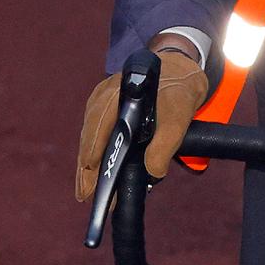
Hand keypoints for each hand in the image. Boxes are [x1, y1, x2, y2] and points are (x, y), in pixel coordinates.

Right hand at [72, 39, 212, 201]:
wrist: (178, 70)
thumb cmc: (178, 92)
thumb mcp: (179, 117)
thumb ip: (165, 144)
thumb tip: (152, 173)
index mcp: (119, 93)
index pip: (99, 127)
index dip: (93, 154)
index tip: (91, 177)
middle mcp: (104, 96)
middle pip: (89, 136)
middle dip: (86, 168)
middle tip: (85, 195)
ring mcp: (101, 101)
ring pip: (89, 136)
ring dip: (87, 163)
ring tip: (86, 190)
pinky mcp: (104, 107)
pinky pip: (94, 132)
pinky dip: (94, 152)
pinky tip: (93, 171)